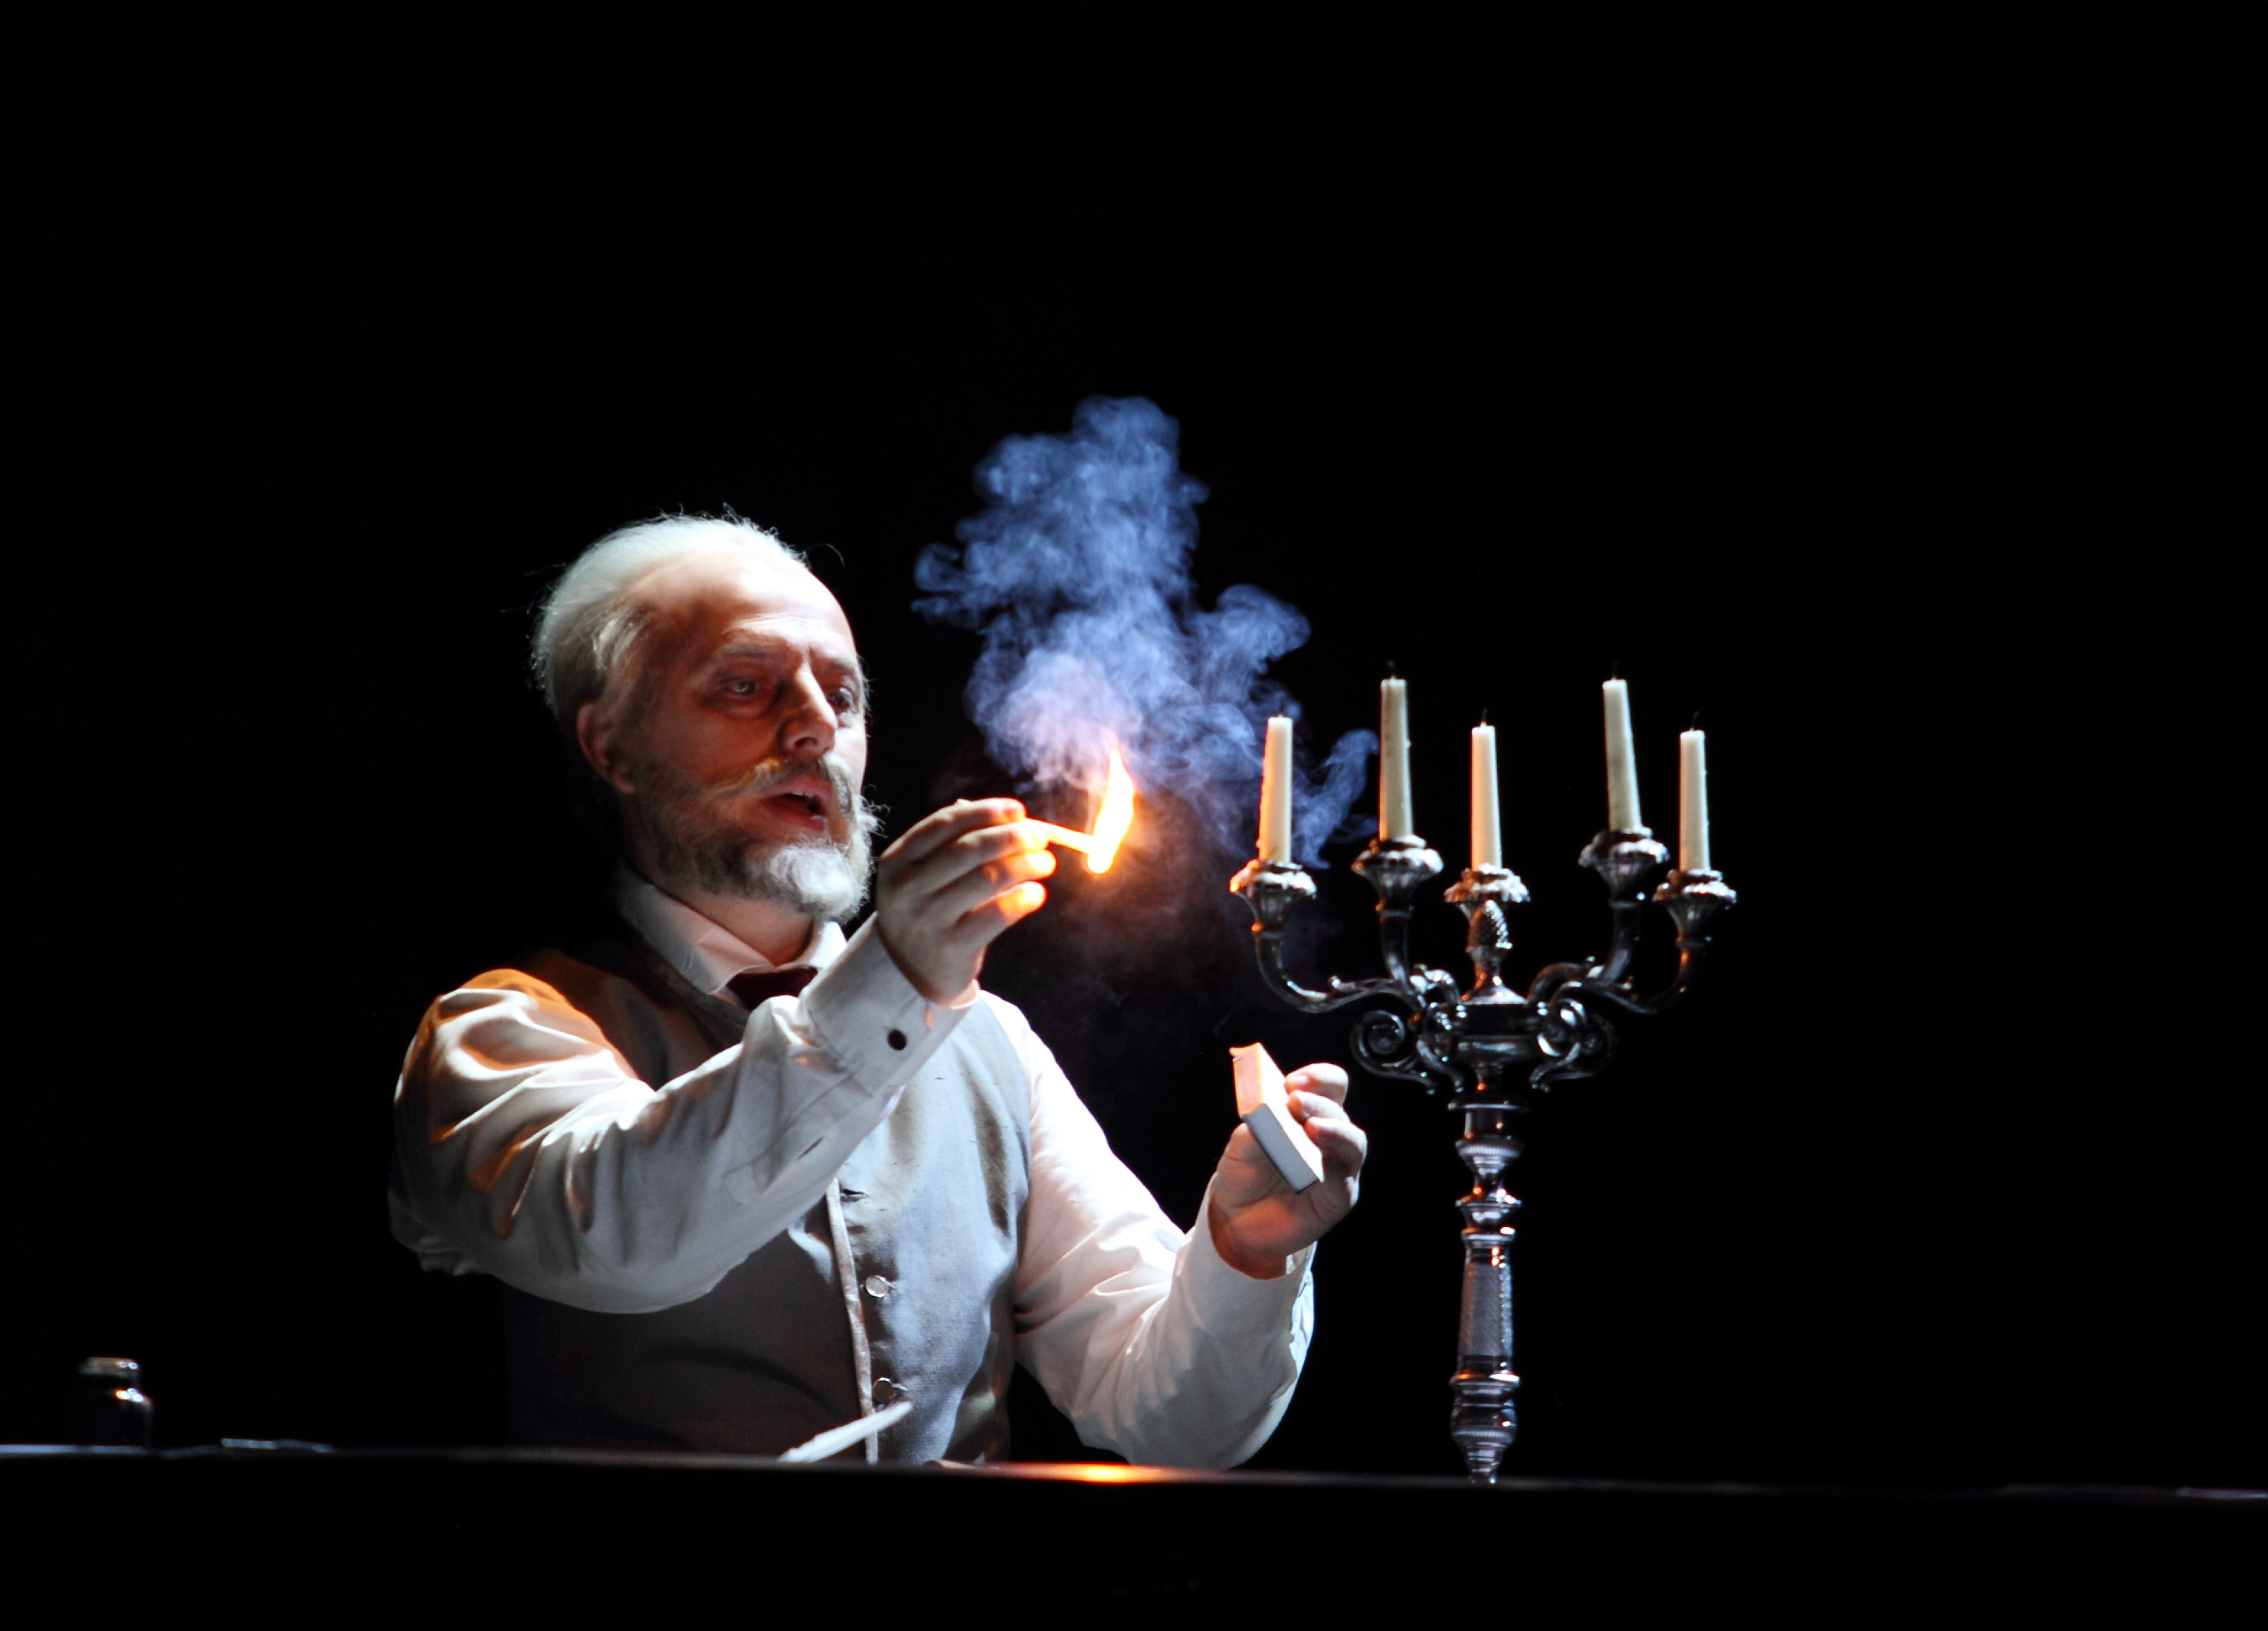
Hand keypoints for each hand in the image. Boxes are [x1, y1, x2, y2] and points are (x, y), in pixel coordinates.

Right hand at [874, 799, 1054, 1002]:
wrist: (909, 970)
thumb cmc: (928, 907)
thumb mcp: (924, 873)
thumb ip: (957, 842)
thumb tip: (1012, 818)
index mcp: (897, 859)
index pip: (945, 823)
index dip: (985, 812)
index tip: (1018, 810)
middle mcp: (907, 887)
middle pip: (969, 848)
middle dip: (1011, 837)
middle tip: (1040, 837)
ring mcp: (928, 918)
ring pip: (986, 879)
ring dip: (1024, 865)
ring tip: (1045, 863)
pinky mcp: (952, 946)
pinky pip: (996, 915)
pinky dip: (1022, 899)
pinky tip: (1036, 893)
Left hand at [1207, 1063, 1365, 1277]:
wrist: (1237, 1220)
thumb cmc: (1244, 1174)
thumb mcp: (1241, 1145)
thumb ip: (1257, 1127)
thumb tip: (1268, 1112)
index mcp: (1307, 1113)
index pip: (1328, 1085)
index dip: (1317, 1078)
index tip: (1293, 1083)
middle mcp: (1328, 1135)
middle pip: (1338, 1108)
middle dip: (1318, 1102)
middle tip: (1295, 1101)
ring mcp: (1337, 1165)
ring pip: (1352, 1141)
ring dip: (1334, 1129)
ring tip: (1312, 1126)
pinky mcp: (1339, 1196)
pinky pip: (1345, 1177)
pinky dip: (1335, 1164)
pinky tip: (1319, 1158)